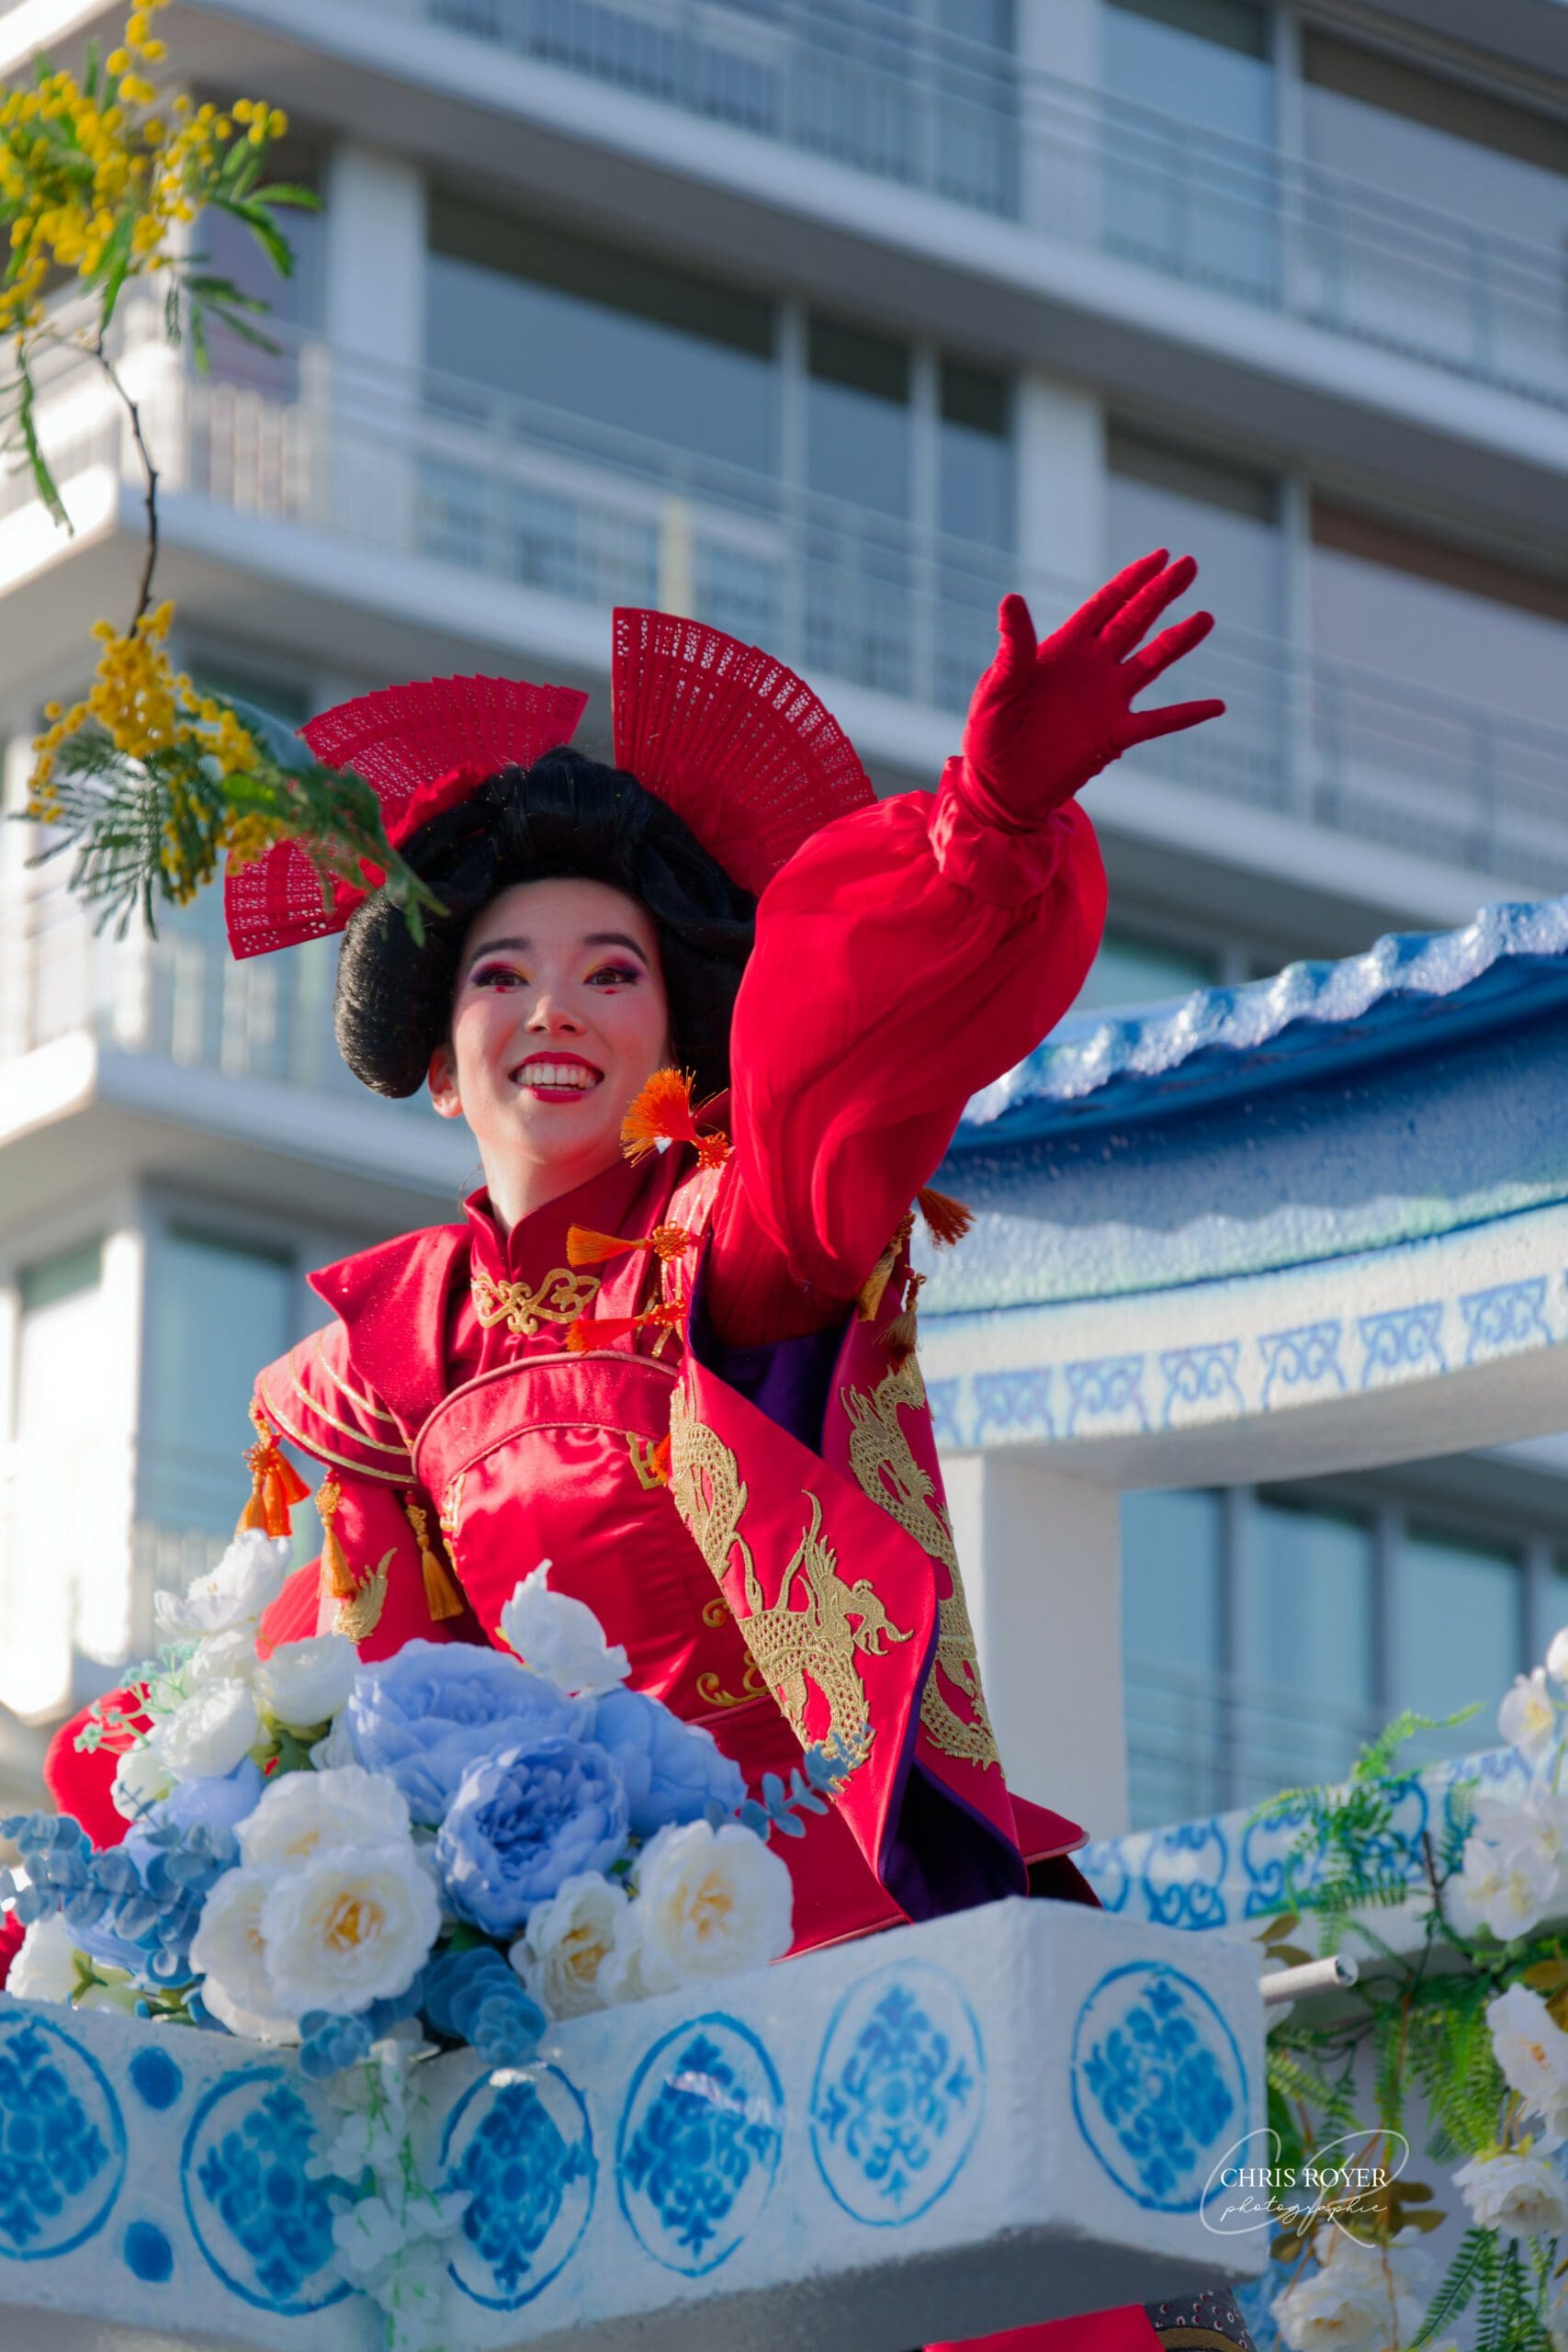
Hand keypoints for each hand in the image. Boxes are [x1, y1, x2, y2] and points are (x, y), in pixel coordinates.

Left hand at [960, 550, 1225, 823]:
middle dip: (1161, 593)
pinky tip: (1218, 706)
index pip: (1105, 605)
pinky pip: (1157, 723)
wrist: (998, 786)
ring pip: (1151, 663)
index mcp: (1063, 650)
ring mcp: (1107, 701)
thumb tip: (1012, 599)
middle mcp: (1092, 669)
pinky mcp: (1114, 737)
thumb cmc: (990, 732)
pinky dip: (1186, 715)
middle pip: (1134, 622)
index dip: (1132, 580)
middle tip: (1190, 565)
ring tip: (1206, 618)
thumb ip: (1013, 646)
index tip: (1159, 555)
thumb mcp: (997, 686)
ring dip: (1178, 642)